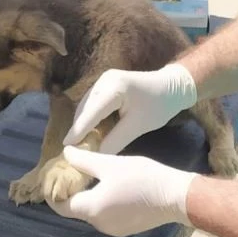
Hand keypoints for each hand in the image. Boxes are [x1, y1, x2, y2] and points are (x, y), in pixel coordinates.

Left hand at [46, 146, 197, 236]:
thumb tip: (65, 153)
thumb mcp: (110, 164)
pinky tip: (110, 186)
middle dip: (72, 191)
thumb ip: (84, 161)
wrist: (174, 196)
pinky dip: (101, 202)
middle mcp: (99, 224)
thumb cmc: (140, 177)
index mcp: (91, 209)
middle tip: (73, 169)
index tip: (53, 177)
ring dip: (88, 195)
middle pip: (76, 209)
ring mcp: (113, 229)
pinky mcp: (126, 228)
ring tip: (91, 174)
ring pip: (91, 211)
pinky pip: (105, 215)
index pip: (61, 206)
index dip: (54, 193)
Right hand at [63, 63, 197, 153]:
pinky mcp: (106, 83)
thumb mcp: (137, 127)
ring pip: (87, 105)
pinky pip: (93, 102)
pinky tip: (89, 130)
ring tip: (77, 143)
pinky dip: (89, 116)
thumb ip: (115, 141)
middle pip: (85, 108)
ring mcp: (104, 80)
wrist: (172, 87)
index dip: (77, 130)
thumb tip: (96, 156)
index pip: (91, 113)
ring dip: (82, 122)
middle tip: (71, 150)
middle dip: (78, 128)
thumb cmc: (158, 106)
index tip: (65, 146)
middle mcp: (104, 80)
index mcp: (114, 88)